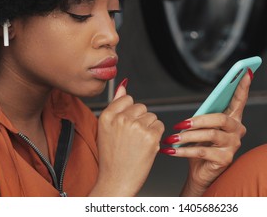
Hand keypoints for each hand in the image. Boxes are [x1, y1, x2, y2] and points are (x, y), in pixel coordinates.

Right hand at [89, 79, 164, 195]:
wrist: (117, 181)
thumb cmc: (112, 158)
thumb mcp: (107, 129)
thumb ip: (116, 105)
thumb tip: (123, 84)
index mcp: (107, 116)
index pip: (127, 99)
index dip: (130, 113)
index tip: (126, 127)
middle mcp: (121, 119)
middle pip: (141, 107)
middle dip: (140, 120)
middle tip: (131, 139)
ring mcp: (136, 127)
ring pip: (152, 116)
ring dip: (149, 128)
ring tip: (137, 144)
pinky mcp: (150, 136)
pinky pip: (160, 126)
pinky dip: (156, 136)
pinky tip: (145, 147)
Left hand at [160, 70, 252, 195]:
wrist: (200, 174)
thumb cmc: (201, 148)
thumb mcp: (202, 129)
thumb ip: (203, 117)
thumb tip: (193, 114)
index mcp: (233, 119)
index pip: (239, 100)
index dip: (243, 86)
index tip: (246, 71)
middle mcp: (237, 131)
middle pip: (220, 118)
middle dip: (198, 120)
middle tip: (180, 124)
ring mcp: (233, 145)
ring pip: (211, 135)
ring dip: (188, 137)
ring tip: (173, 138)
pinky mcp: (226, 159)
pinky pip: (202, 151)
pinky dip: (184, 150)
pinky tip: (172, 151)